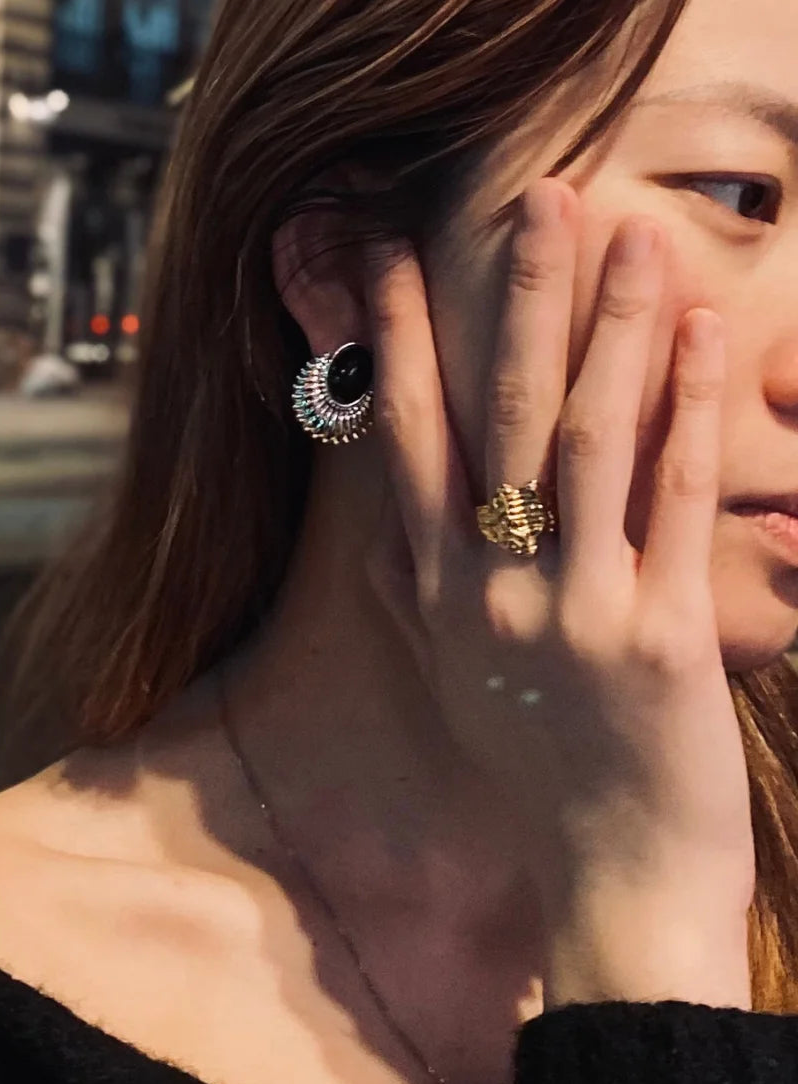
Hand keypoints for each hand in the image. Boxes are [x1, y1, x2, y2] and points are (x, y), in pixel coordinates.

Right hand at [367, 179, 753, 1010]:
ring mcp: (574, 615)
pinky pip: (676, 503)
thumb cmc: (540, 784)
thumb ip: (414, 604)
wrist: (613, 887)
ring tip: (630, 232)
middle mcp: (492, 595)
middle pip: (496, 421)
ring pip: (585, 443)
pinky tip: (704, 334)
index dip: (398, 344)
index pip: (404, 446)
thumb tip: (379, 541)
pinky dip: (687, 411)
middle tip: (537, 196)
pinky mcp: (660, 639)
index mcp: (441, 600)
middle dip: (515, 300)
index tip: (386, 254)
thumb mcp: (455, 690)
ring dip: (607, 329)